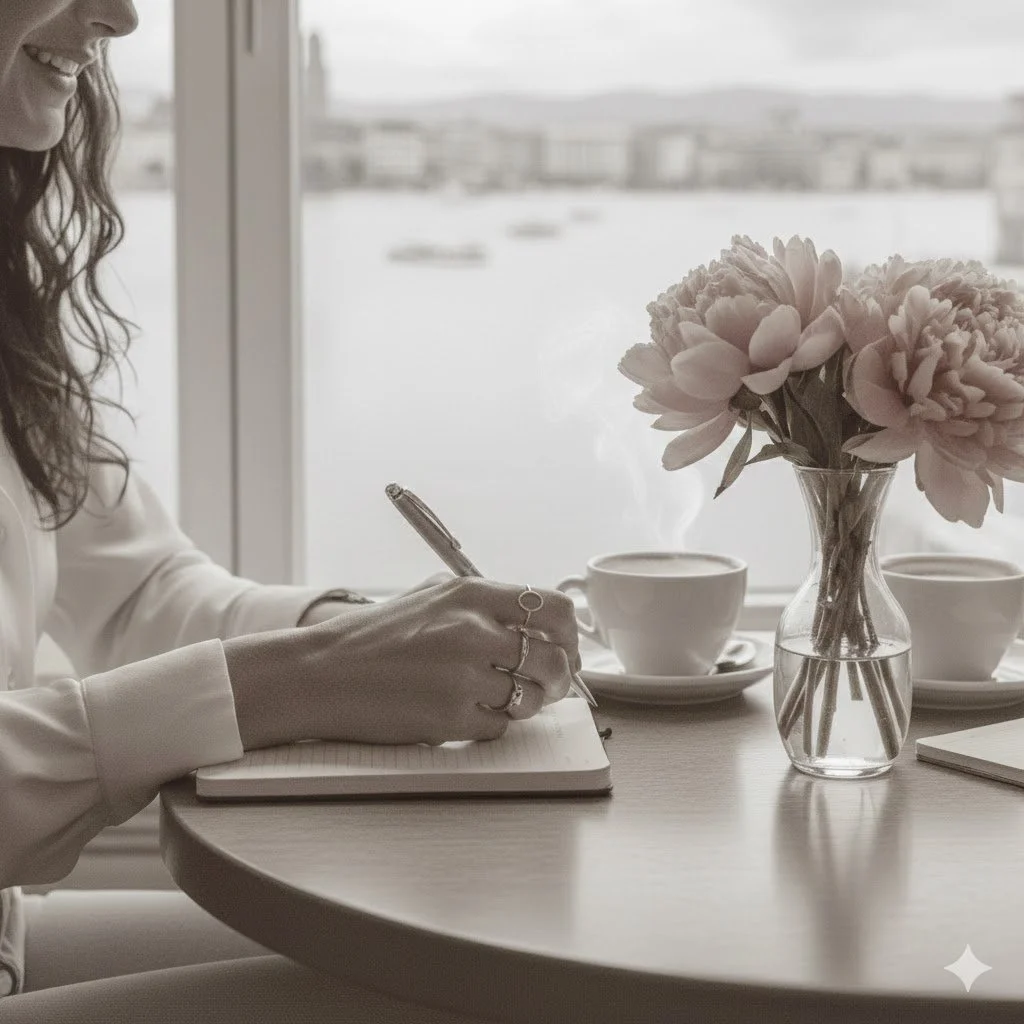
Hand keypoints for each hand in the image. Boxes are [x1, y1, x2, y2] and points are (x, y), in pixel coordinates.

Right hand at [224, 576, 579, 749]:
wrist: (320, 674)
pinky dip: (488, 725)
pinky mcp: (451, 718)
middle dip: (558, 678)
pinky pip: (499, 727)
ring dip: (523, 703)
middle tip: (546, 685)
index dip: (569, 635)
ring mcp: (464, 676)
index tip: (563, 648)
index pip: (555, 609)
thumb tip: (543, 624)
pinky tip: (460, 712)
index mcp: (471, 594)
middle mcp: (473, 630)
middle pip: (554, 659)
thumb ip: (487, 605)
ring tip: (495, 697)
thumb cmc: (375, 638)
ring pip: (531, 697)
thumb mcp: (432, 598)